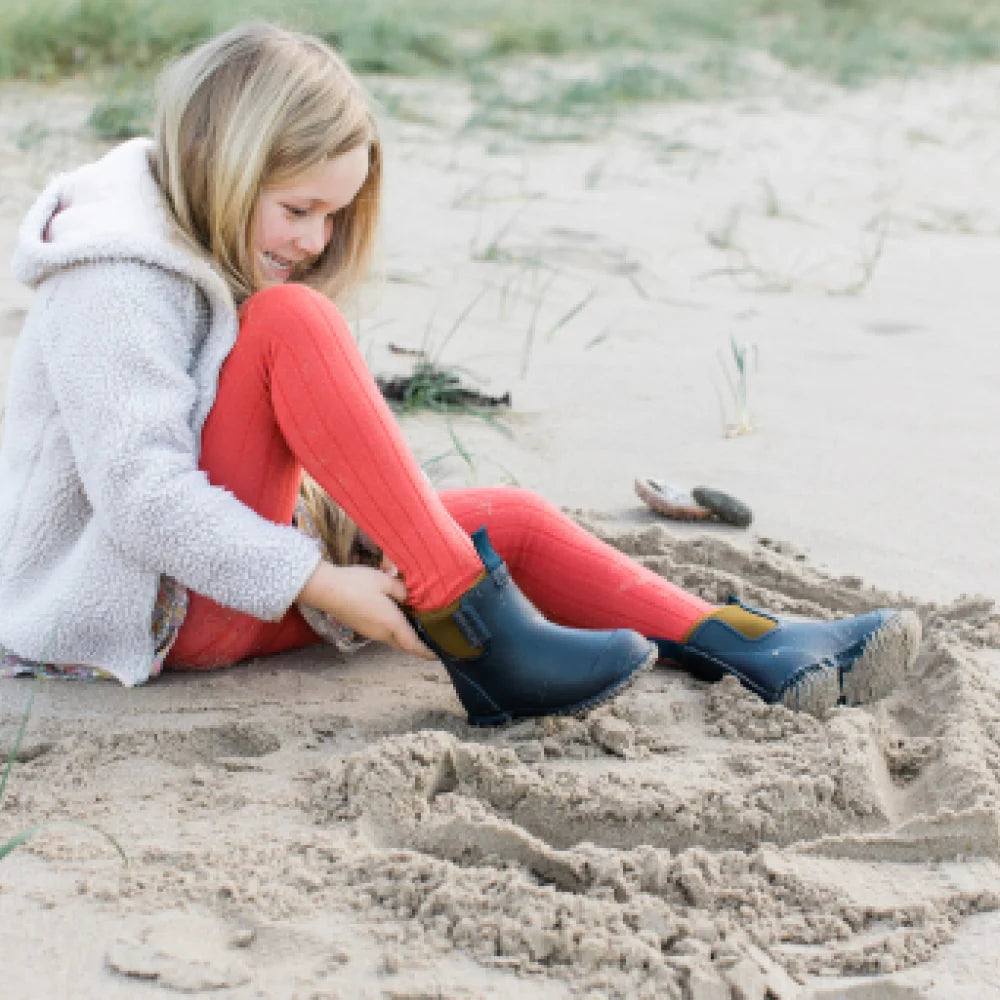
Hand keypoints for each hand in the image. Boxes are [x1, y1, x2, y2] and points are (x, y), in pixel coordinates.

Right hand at [297, 561, 434, 659]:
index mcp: (391, 623)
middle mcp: (381, 633)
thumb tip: (408, 598)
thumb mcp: (385, 580)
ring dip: (405, 639)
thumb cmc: (356, 583)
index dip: (427, 651)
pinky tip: (397, 619)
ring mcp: (369, 632)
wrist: (326, 589)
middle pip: (404, 645)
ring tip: (418, 629)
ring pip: (393, 640)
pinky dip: (394, 632)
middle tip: (431, 642)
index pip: (413, 644)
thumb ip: (401, 590)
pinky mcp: (361, 628)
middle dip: (418, 647)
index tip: (438, 655)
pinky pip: (383, 635)